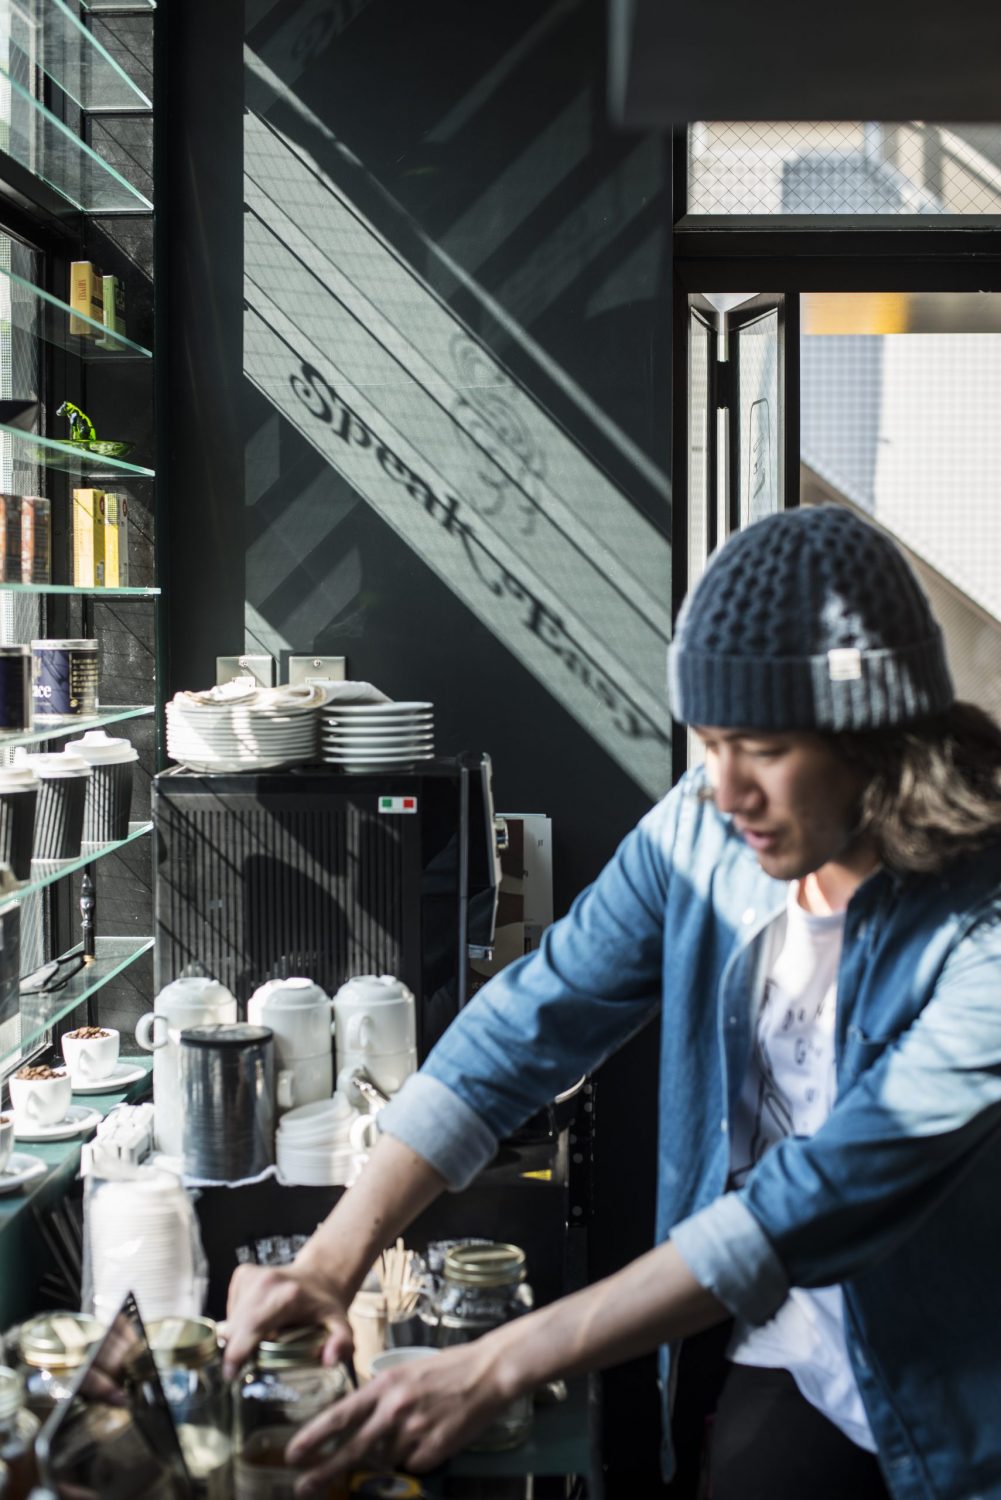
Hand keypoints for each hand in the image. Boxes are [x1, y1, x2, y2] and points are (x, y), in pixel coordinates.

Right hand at [222, 1262, 352, 1377]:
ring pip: (230, 1319)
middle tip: (244, 1369)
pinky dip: (238, 1323)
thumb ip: (342, 1344)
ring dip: (237, 1337)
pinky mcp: (243, 1273)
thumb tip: (329, 1360)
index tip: (232, 1374)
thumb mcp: (341, 1326)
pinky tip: (256, 1324)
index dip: (237, 1352)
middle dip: (235, 1351)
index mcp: (287, 1296)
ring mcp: (252, 1275)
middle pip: (236, 1326)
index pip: (252, 1326)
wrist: (321, 1274)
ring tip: (257, 1344)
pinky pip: (231, 1309)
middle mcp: (266, 1282)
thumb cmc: (326, 1306)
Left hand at [285, 1340, 519, 1492]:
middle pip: (352, 1448)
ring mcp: (414, 1430)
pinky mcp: (434, 1448)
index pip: (340, 1415)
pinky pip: (413, 1464)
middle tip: (302, 1487)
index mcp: (384, 1384)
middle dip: (324, 1471)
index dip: (314, 1436)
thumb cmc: (445, 1369)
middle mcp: (394, 1408)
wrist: (486, 1372)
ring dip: (388, 1456)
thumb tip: (358, 1427)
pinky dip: (416, 1457)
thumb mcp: (404, 1374)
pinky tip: (431, 1436)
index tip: (293, 1453)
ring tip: (411, 1432)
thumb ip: (380, 1399)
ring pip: (385, 1460)